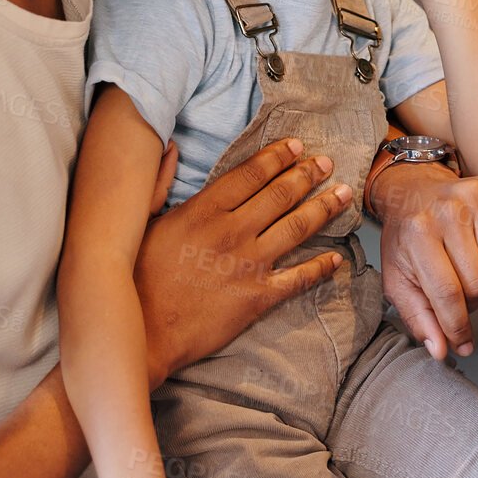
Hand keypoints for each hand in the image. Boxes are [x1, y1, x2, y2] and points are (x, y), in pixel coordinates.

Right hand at [135, 138, 354, 382]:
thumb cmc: (135, 278)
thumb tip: (168, 147)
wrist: (142, 333)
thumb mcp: (141, 223)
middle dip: (307, 175)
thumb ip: (159, 183)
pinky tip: (336, 258)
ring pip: (296, 228)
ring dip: (323, 209)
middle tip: (327, 163)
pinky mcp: (257, 298)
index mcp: (203, 210)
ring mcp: (248, 265)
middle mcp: (231, 232)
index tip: (296, 145)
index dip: (277, 157)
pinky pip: (298, 279)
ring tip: (343, 194)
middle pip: (279, 195)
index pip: (249, 174)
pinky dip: (320, 267)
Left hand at [372, 162, 477, 359]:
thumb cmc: (405, 237)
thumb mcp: (398, 278)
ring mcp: (473, 197)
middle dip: (469, 298)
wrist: (411, 189)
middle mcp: (446, 212)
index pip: (447, 294)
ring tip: (466, 256)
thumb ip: (417, 317)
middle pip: (477, 282)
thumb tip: (441, 351)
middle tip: (456, 286)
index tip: (462, 344)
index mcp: (418, 235)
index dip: (457, 326)